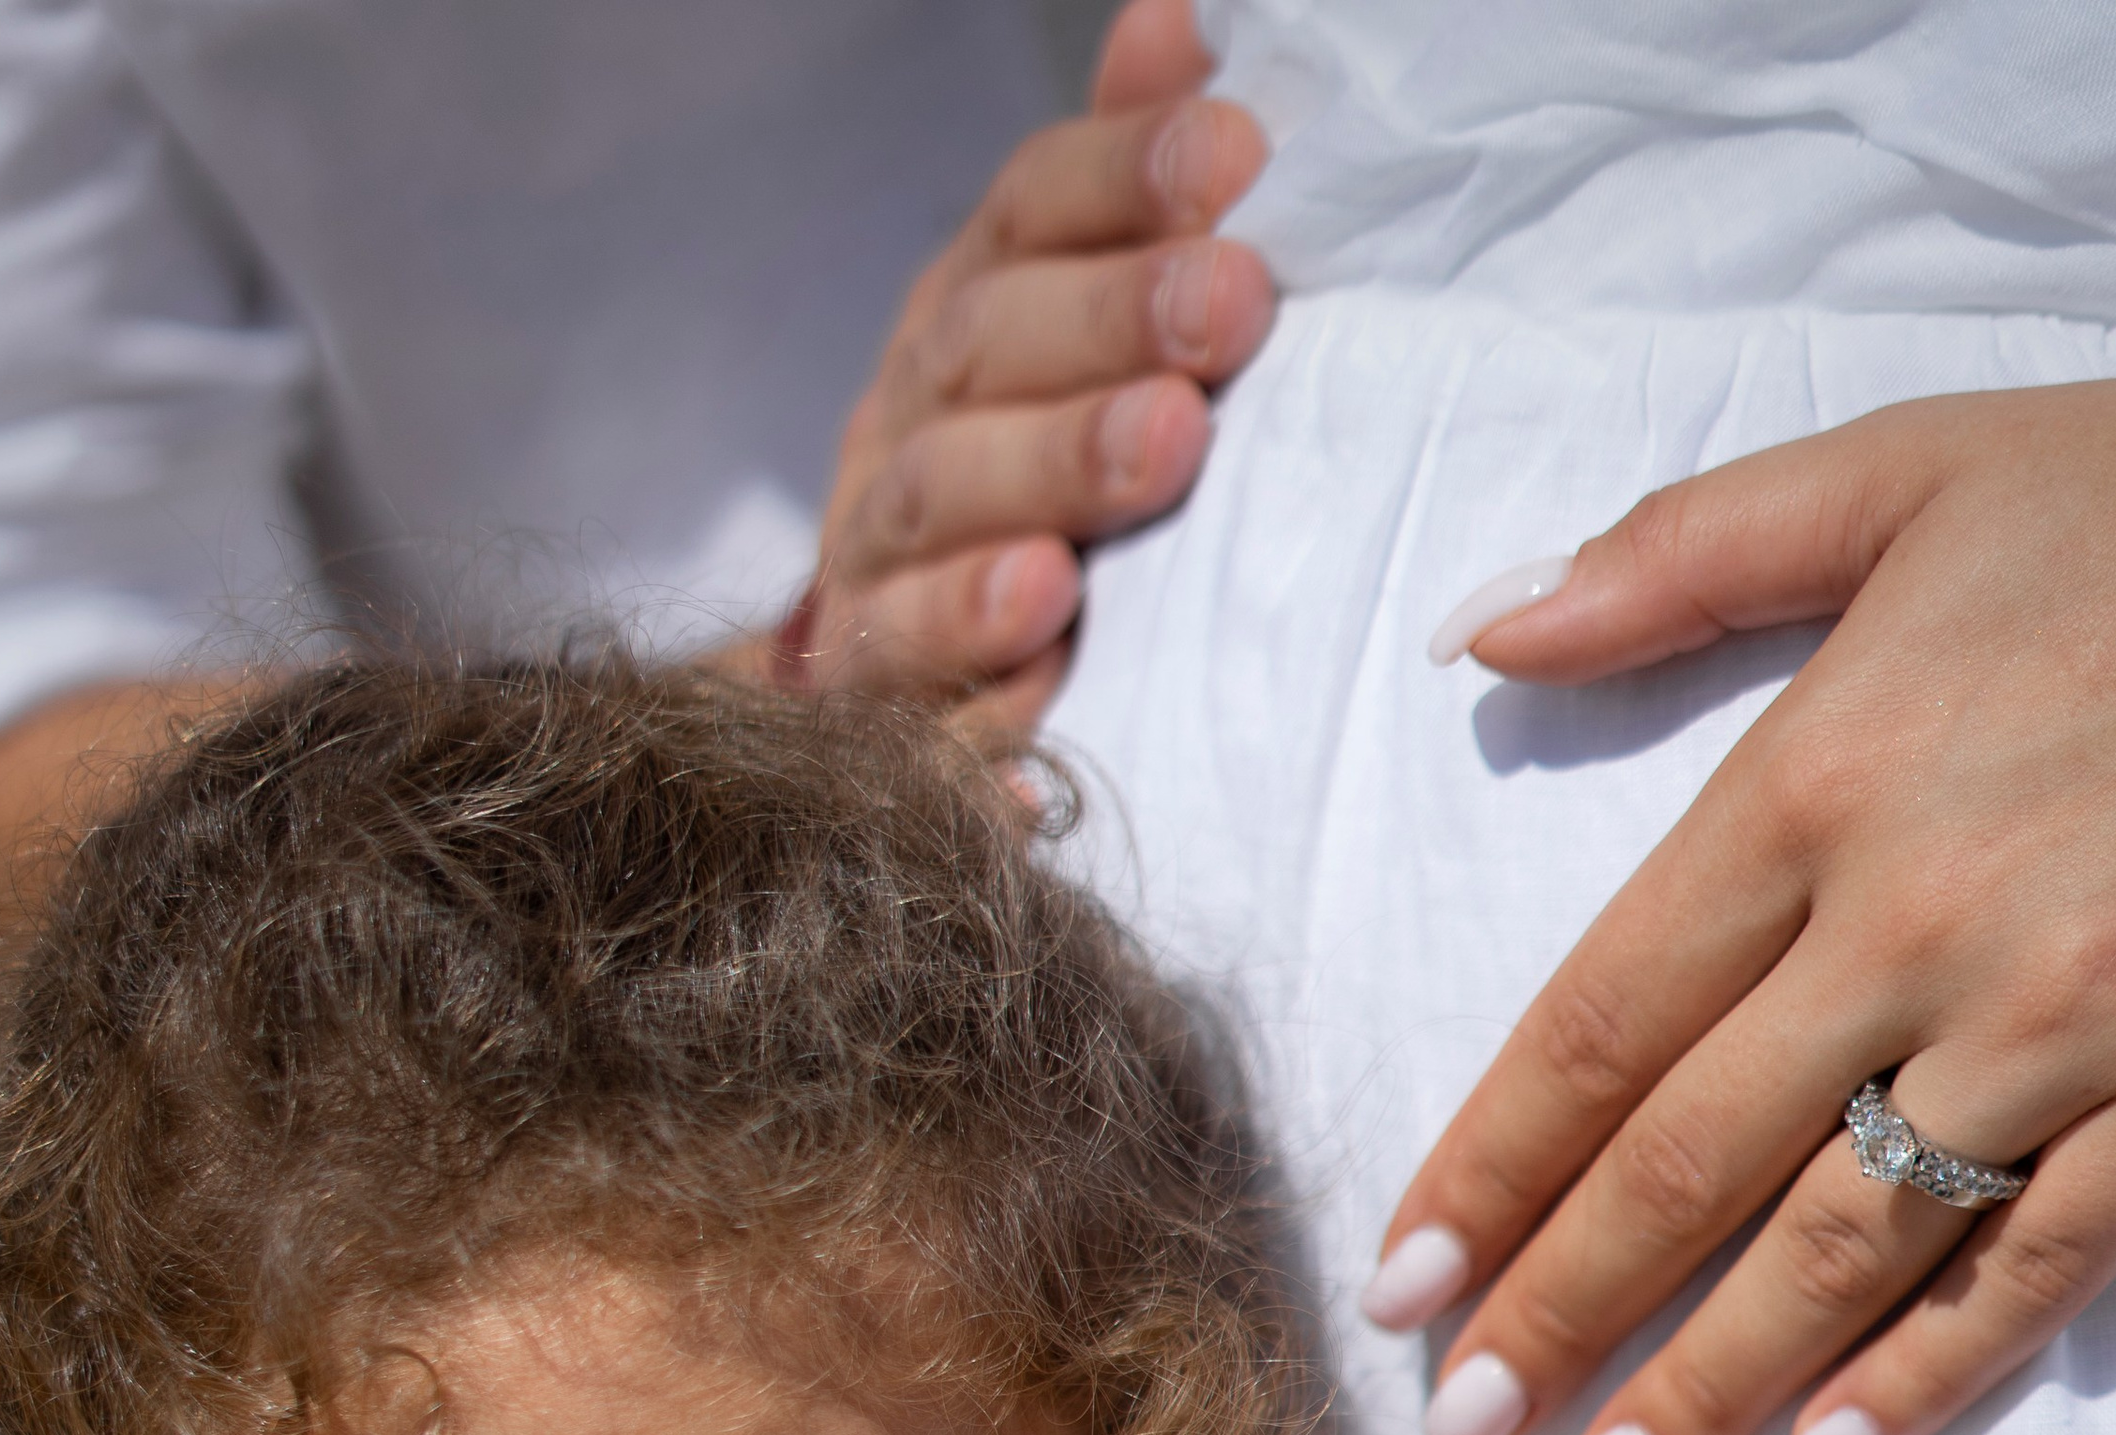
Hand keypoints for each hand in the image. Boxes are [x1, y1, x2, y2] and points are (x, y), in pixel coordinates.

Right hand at [786, 0, 1273, 725]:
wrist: (901, 657)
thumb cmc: (1042, 458)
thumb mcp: (1084, 309)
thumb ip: (1131, 182)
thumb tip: (1185, 24)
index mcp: (974, 304)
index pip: (1034, 208)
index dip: (1124, 176)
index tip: (1237, 160)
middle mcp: (911, 415)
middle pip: (988, 350)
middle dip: (1107, 325)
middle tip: (1228, 308)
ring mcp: (879, 553)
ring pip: (941, 506)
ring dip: (1045, 479)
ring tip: (1156, 458)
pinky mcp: (878, 688)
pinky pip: (910, 686)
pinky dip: (970, 678)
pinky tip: (1042, 662)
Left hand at [1372, 374, 2115, 1434]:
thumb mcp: (1901, 467)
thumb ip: (1675, 558)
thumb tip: (1482, 635)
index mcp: (1821, 778)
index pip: (1599, 1024)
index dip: (1486, 1172)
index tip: (1398, 1287)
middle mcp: (1919, 923)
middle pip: (1688, 1165)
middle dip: (1555, 1317)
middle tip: (1459, 1432)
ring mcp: (2066, 1025)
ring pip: (1839, 1252)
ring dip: (1704, 1389)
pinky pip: (2034, 1270)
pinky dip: (1926, 1378)